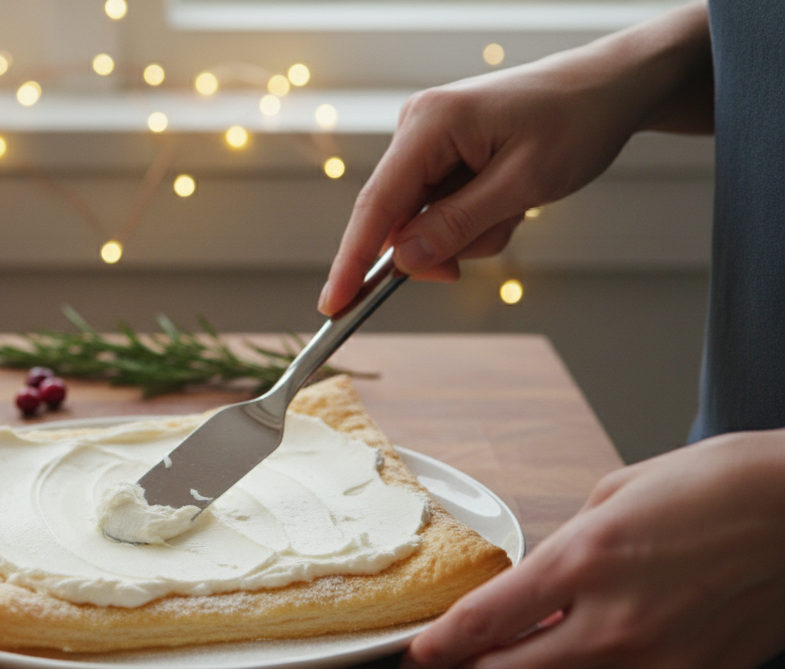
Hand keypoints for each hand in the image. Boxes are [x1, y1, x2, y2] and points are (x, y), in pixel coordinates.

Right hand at [318, 2, 710, 314]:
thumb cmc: (575, 123)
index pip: (375, 206)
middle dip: (446, 243)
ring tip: (518, 203)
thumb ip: (458, 225)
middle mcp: (416, 128)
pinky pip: (441, 209)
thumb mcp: (522, 184)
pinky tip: (509, 197)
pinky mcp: (442, 154)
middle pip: (400, 219)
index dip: (352, 261)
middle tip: (500, 228)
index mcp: (428, 124)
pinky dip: (476, 218)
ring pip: (424, 221)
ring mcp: (427, 141)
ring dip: (471, 231)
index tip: (334, 305)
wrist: (609, 88)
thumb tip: (403, 262)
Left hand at [400, 429, 784, 668]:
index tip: (414, 660)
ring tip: (563, 627)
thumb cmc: (714, 486)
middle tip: (479, 649)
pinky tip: (622, 631)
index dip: (436, 649)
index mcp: (584, 560)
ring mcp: (657, 661)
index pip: (484, 624)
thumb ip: (563, 551)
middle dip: (482, 668)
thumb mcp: (612, 496)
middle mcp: (615, 622)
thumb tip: (534, 589)